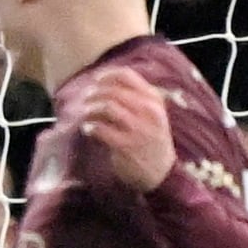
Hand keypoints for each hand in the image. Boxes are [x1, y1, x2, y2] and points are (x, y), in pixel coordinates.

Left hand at [75, 67, 176, 191]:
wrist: (162, 172)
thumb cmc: (152, 139)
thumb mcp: (152, 114)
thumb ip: (136, 97)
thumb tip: (104, 84)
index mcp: (154, 99)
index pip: (127, 76)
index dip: (107, 75)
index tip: (96, 80)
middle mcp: (149, 111)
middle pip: (113, 91)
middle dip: (94, 93)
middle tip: (85, 99)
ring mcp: (139, 128)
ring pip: (107, 106)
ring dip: (90, 109)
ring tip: (85, 114)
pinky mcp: (127, 145)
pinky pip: (101, 129)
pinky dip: (90, 127)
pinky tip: (88, 129)